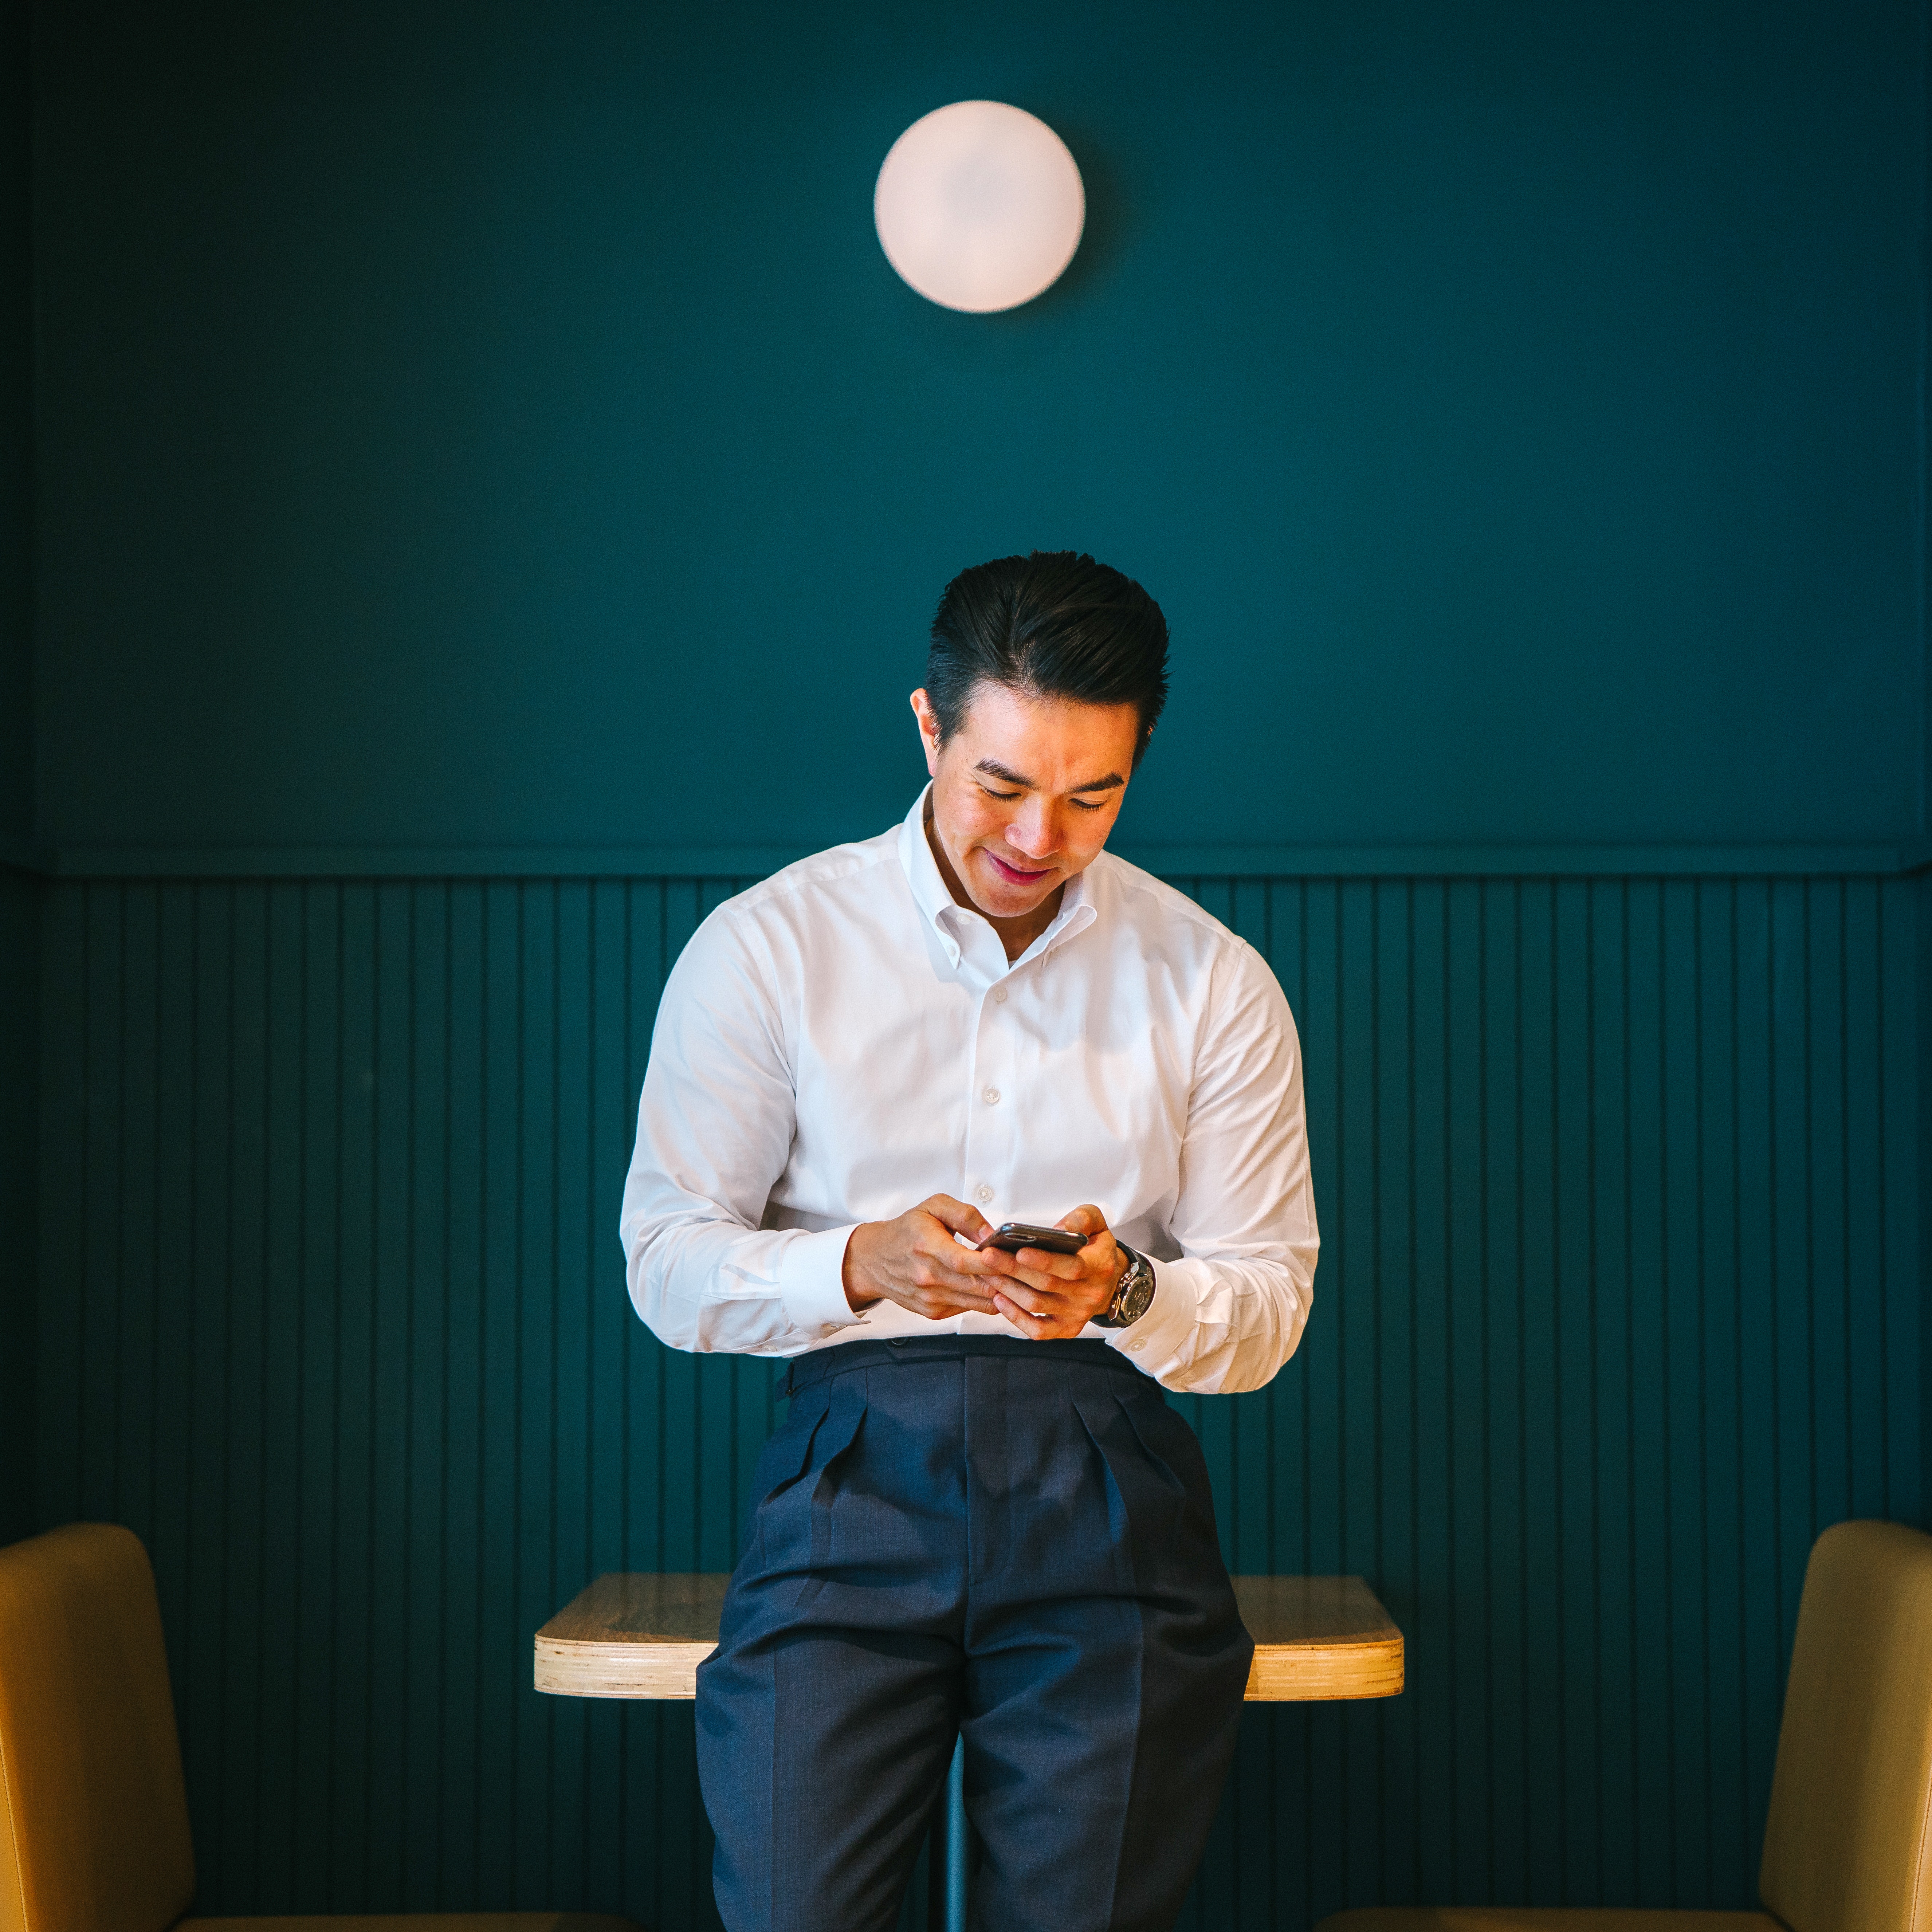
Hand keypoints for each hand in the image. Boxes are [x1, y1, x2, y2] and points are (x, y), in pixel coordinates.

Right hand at [842, 1195, 1020, 1318]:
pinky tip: (993, 1285)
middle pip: (979, 1287)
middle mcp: (928, 1278)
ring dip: (1002, 1293)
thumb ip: (966, 1215)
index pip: (966, 1262)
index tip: (1016, 1256)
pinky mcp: (934, 1313)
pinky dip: (985, 1299)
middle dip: (1009, 1280)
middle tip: (1032, 1270)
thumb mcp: (933, 1207)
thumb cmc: (906, 1230)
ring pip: (980, 1303)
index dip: (994, 1262)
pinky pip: (970, 1309)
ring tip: (1019, 1278)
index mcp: (926, 1248)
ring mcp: (931, 1300)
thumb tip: (993, 1234)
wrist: (873, 1261)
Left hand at [988, 1205, 1125, 1340]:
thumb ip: (1082, 1219)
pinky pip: (1038, 1330)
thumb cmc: (1095, 1248)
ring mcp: (1078, 1314)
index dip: (1044, 1261)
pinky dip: (1016, 1317)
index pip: (1072, 1266)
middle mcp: (1090, 1294)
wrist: (1110, 1281)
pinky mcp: (1067, 1329)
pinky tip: (999, 1298)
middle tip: (988, 1256)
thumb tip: (1057, 1229)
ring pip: (1037, 1304)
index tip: (1019, 1251)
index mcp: (1099, 1266)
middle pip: (1047, 1284)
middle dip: (1014, 1269)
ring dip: (1008, 1289)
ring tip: (987, 1273)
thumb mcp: (1097, 1225)